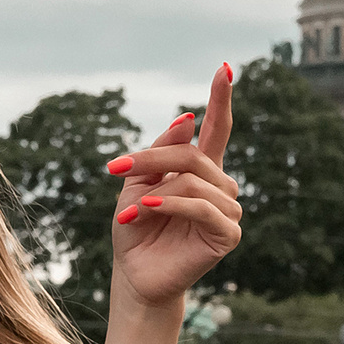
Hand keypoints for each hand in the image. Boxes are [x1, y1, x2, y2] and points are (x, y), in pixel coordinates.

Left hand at [104, 63, 242, 310]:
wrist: (134, 276)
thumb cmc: (135, 231)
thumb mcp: (137, 183)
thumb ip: (161, 152)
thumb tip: (189, 118)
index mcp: (201, 172)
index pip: (217, 130)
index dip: (221, 99)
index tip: (224, 68)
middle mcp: (220, 188)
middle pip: (194, 155)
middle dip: (153, 158)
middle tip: (116, 169)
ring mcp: (228, 211)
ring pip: (196, 180)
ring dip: (157, 189)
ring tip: (131, 208)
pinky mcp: (228, 235)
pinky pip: (201, 206)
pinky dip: (172, 204)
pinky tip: (146, 208)